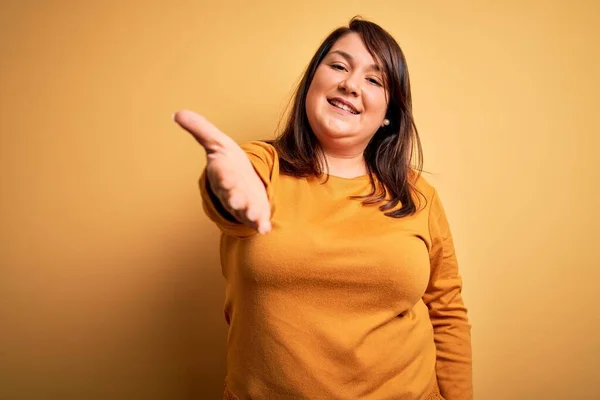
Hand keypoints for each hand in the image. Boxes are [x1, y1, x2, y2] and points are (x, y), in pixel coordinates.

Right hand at [174, 110, 271, 233]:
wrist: (240, 184)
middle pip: (231, 195)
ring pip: (244, 210)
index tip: (224, 176)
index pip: (221, 174)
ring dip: (249, 214)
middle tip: (237, 202)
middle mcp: (231, 191)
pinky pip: (257, 221)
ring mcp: (243, 204)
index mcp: (223, 174)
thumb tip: (176, 113)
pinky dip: (260, 225)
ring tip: (254, 217)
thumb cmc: (229, 164)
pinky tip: (265, 228)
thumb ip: (200, 129)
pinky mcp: (255, 212)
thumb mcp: (218, 143)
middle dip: (234, 198)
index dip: (223, 175)